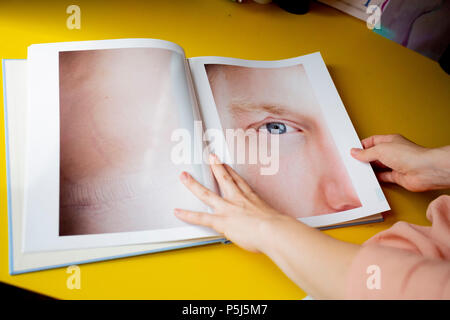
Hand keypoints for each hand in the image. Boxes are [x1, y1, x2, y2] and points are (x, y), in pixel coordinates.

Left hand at [174, 154, 290, 252]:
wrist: (273, 230)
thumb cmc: (278, 228)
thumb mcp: (274, 218)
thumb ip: (266, 219)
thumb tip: (267, 224)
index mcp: (251, 198)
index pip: (238, 181)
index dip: (230, 171)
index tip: (225, 164)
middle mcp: (237, 199)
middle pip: (223, 179)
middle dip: (215, 167)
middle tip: (209, 158)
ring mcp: (227, 208)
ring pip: (206, 194)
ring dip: (193, 184)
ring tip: (184, 177)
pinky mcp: (221, 220)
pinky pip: (200, 217)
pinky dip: (187, 215)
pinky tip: (178, 212)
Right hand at [351, 134, 449, 191]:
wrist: (423, 171)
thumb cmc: (408, 155)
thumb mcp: (380, 150)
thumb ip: (366, 153)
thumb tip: (355, 152)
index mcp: (390, 141)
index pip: (373, 141)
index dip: (362, 145)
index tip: (353, 150)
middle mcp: (393, 152)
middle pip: (374, 155)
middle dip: (364, 158)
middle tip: (353, 162)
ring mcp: (395, 164)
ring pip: (378, 167)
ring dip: (370, 169)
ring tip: (359, 171)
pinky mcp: (397, 176)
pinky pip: (383, 177)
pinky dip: (376, 179)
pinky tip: (369, 179)